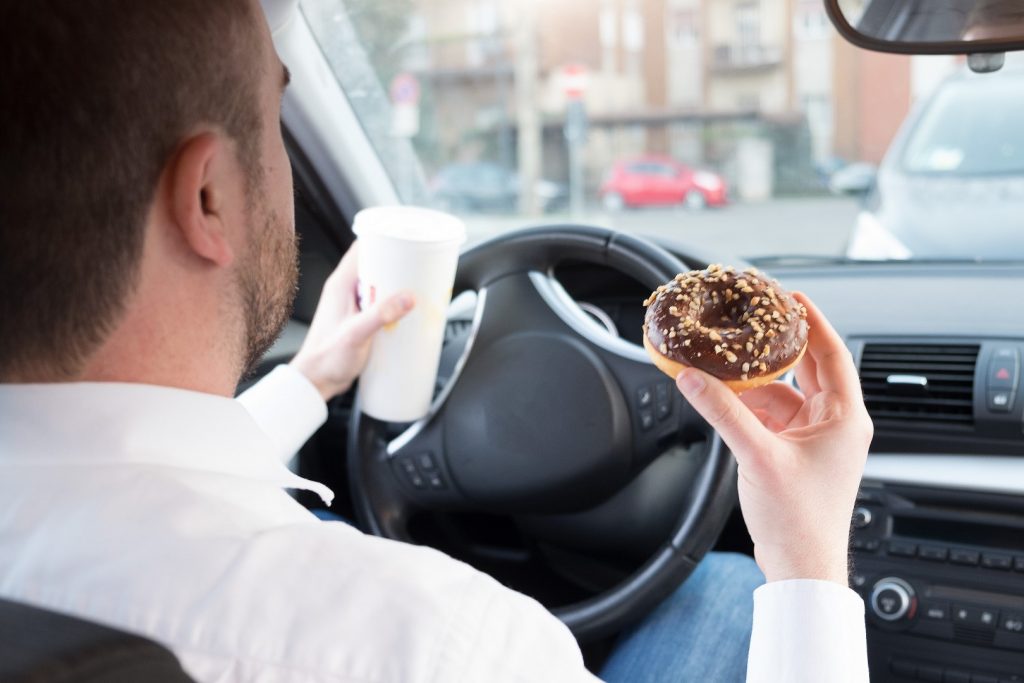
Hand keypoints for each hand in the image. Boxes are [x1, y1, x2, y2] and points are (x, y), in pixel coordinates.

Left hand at [290, 242, 414, 400]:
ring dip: (398, 285)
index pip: (362, 248)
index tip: (406, 239)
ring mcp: (353, 306)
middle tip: (420, 266)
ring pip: (380, 285)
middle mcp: (346, 291)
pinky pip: (381, 304)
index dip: (384, 239)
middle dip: (398, 263)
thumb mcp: (356, 333)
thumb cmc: (325, 357)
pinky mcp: (360, 321)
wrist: (316, 382)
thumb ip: (381, 315)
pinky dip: (395, 303)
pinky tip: (408, 312)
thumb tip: (408, 298)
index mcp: (340, 284)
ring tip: (419, 287)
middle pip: (376, 265)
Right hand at [674, 293, 871, 585]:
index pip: (832, 353)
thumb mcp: (757, 456)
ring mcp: (815, 439)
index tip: (791, 298)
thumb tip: (693, 378)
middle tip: (755, 320)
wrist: (800, 565)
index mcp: (843, 417)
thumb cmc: (800, 520)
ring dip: (756, 381)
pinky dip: (749, 406)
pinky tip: (725, 399)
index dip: (812, 321)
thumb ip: (722, 412)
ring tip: (727, 364)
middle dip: (780, 346)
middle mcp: (834, 424)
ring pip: (784, 393)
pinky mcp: (794, 453)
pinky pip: (771, 416)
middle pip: (808, 369)